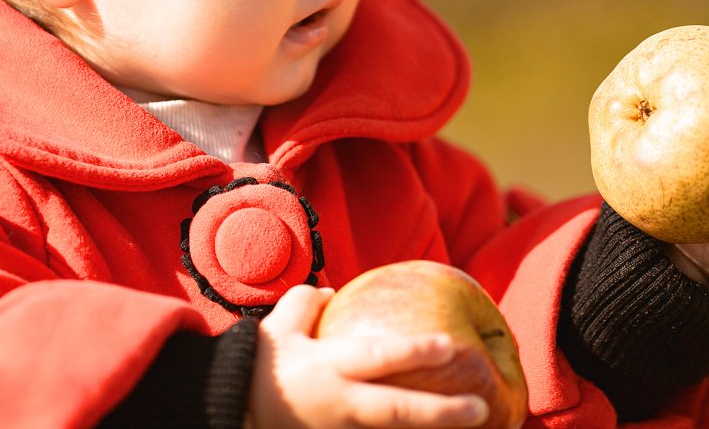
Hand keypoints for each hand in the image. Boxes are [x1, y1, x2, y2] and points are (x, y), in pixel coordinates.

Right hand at [247, 285, 488, 428]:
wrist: (227, 415)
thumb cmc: (256, 369)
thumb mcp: (276, 329)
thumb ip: (306, 304)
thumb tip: (332, 292)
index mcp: (327, 367)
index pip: (377, 357)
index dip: (414, 351)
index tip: (451, 345)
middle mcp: (340, 405)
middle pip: (396, 412)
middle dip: (441, 413)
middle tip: (482, 409)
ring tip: (477, 427)